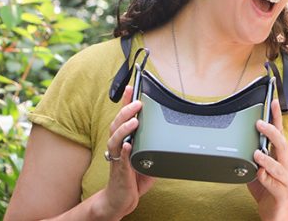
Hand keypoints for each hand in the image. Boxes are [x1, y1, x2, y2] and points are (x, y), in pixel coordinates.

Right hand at [100, 85, 155, 216]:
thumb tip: (172, 135)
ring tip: (135, 120)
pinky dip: (124, 150)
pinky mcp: (119, 170)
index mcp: (125, 140)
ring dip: (124, 128)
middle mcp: (119, 146)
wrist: (121, 199)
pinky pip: (120, 158)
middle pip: (117, 123)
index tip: (132, 88)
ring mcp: (118, 157)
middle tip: (137, 103)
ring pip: (115, 138)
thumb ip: (157, 145)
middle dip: (126, 111)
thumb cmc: (133, 178)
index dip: (126, 102)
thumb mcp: (149, 157)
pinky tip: (129, 144)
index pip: (124, 117)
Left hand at [247, 99, 287, 220]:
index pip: (279, 133)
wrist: (277, 214)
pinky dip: (267, 179)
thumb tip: (238, 142)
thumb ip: (249, 157)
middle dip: (272, 133)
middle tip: (260, 124)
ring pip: (281, 166)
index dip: (277, 117)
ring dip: (268, 158)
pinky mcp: (282, 195)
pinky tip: (259, 175)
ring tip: (256, 153)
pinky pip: (276, 186)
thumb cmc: (267, 190)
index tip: (273, 101)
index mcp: (280, 157)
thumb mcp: (256, 169)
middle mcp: (286, 166)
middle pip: (283, 146)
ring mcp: (286, 180)